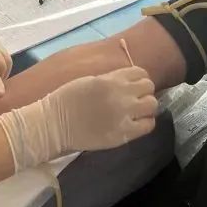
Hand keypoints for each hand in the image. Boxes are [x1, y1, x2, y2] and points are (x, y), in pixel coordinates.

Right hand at [0, 66, 157, 169]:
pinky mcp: (123, 134)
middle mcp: (122, 95)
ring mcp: (124, 115)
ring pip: (152, 105)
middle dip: (145, 91)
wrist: (55, 124)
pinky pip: (147, 126)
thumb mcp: (91, 80)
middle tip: (136, 98)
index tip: (134, 85)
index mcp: (111, 79)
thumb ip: (111, 79)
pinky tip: (137, 124)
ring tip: (138, 112)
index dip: (139, 78)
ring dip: (147, 107)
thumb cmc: (68, 99)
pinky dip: (145, 123)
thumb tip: (127, 81)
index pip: (140, 72)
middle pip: (149, 87)